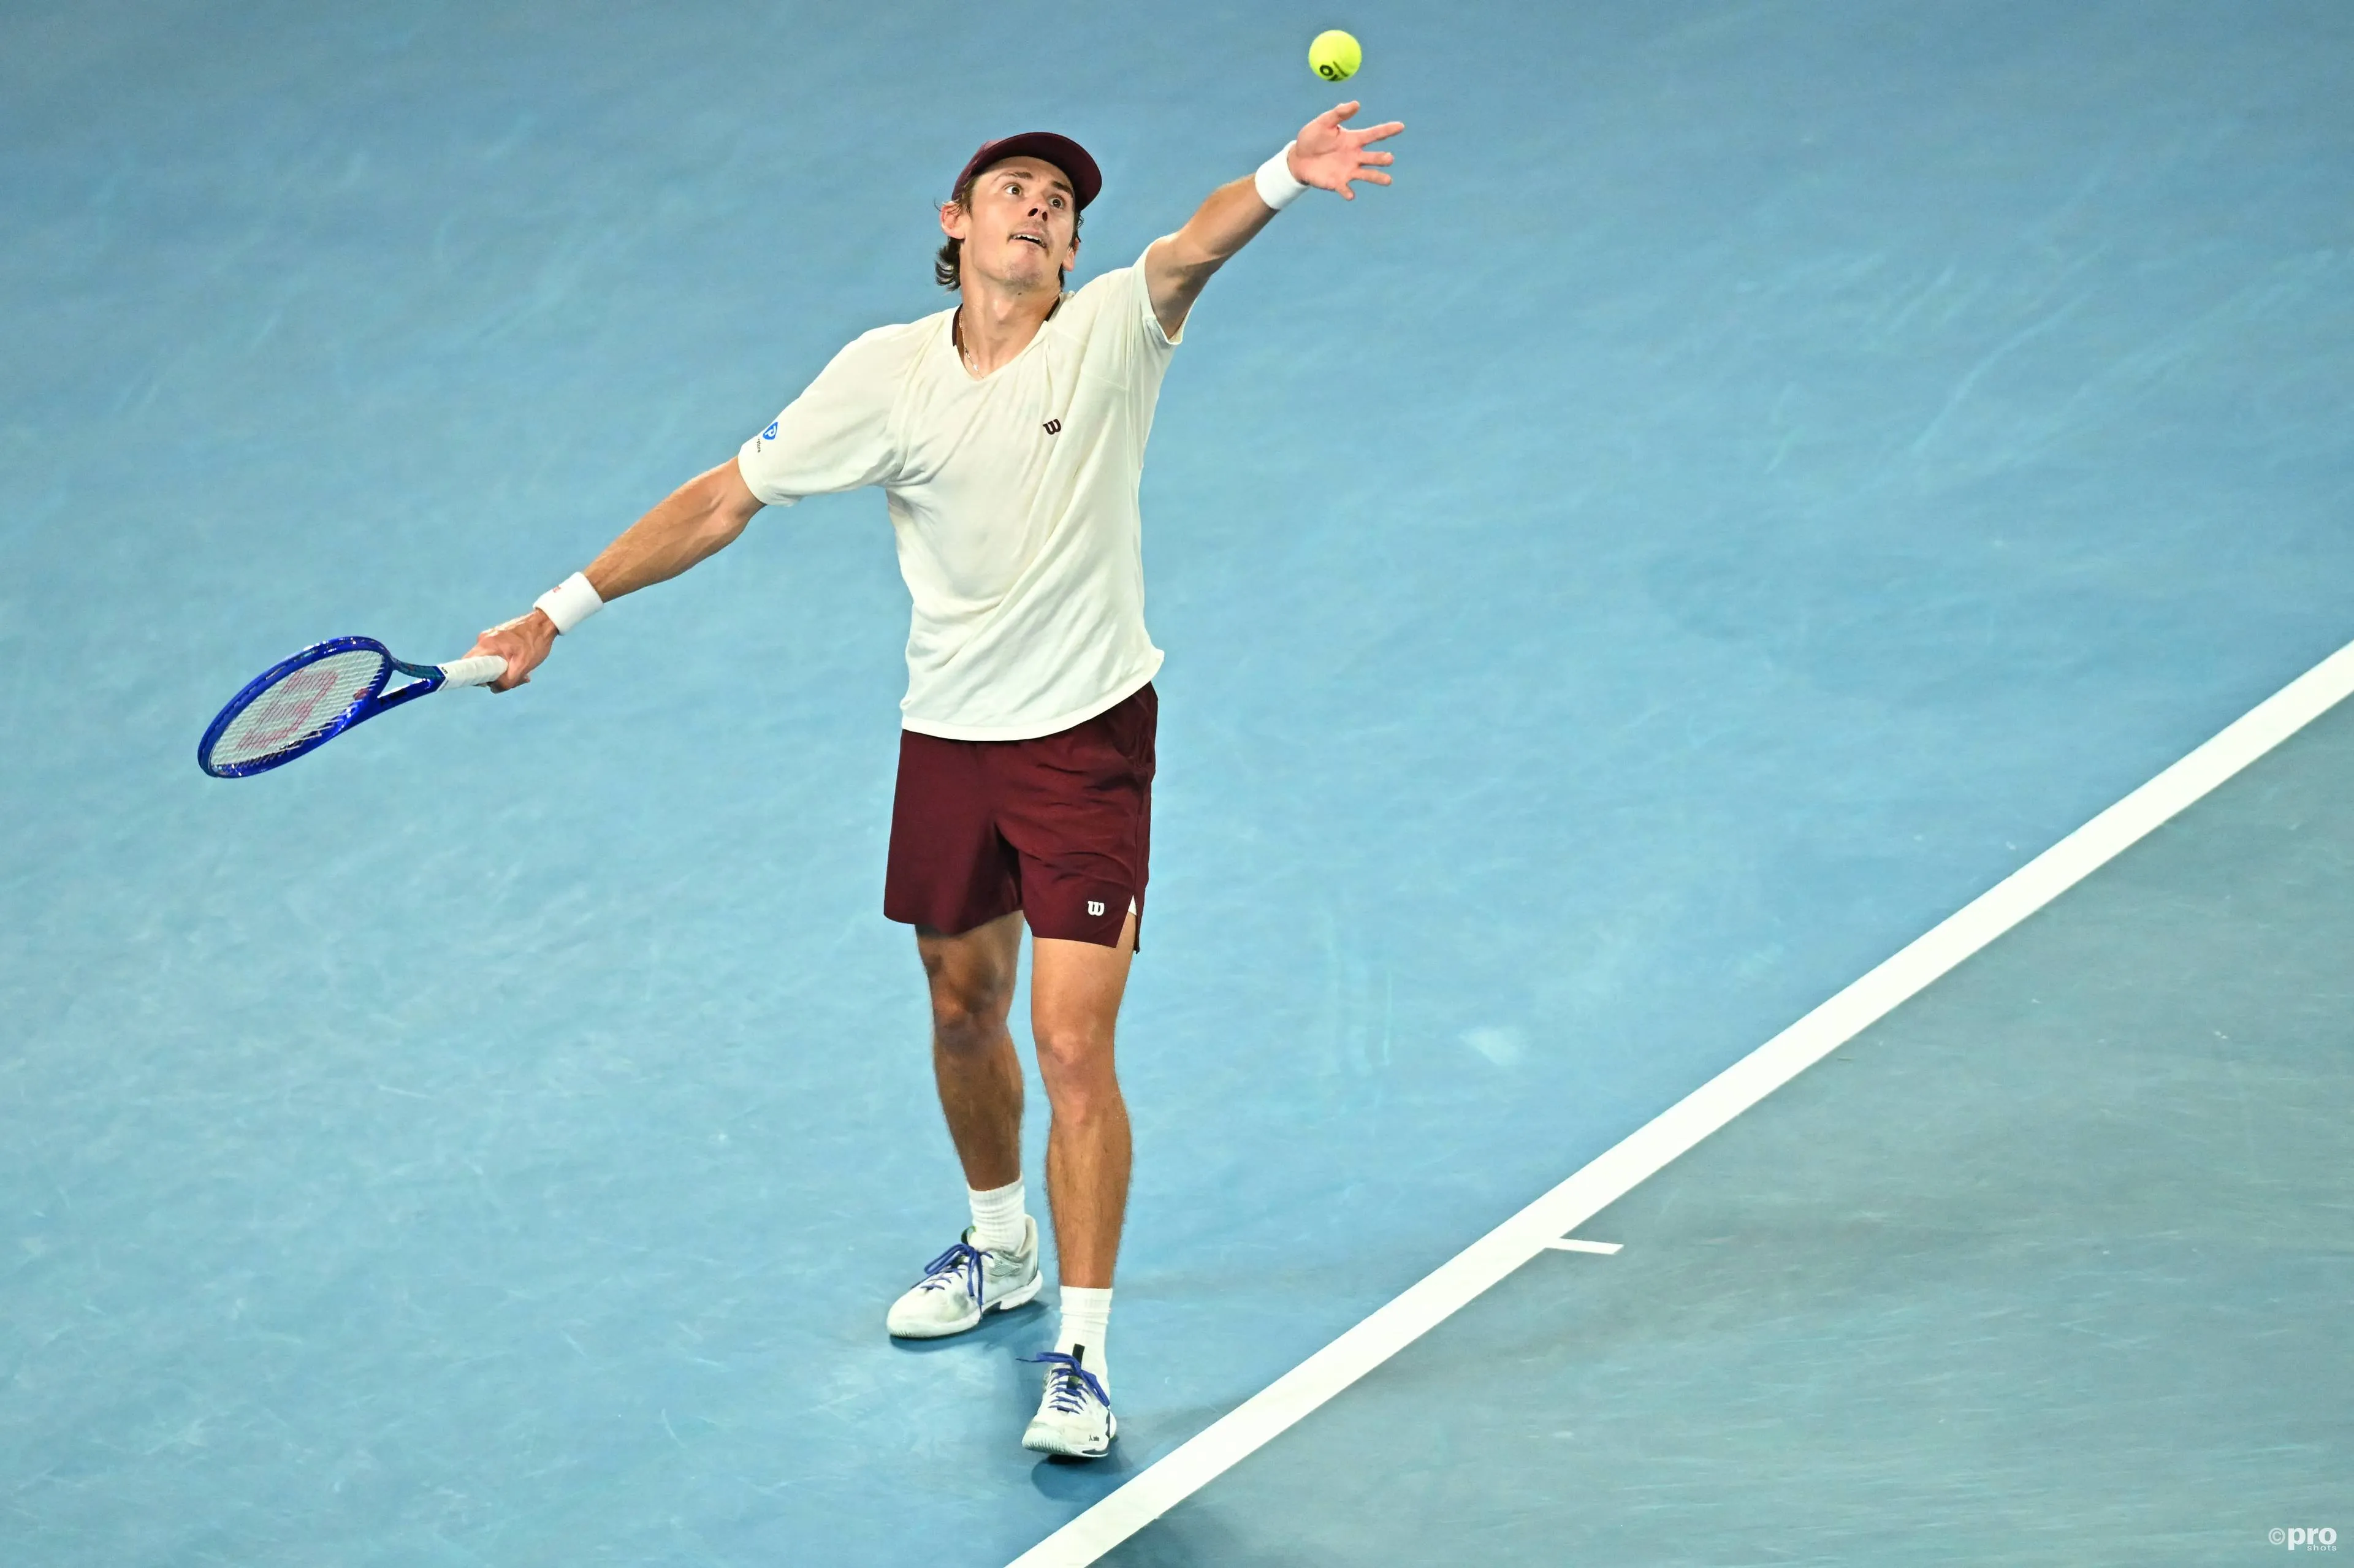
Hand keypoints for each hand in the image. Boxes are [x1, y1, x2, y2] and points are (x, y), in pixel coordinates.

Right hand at [464, 609, 556, 691]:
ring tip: (523, 672)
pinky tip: (522, 665)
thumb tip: (493, 688)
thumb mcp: (523, 666)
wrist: (545, 623)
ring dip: (505, 671)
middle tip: (514, 679)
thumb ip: (507, 681)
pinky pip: (496, 656)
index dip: (473, 677)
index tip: (488, 682)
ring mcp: (490, 638)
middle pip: (480, 666)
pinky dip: (507, 663)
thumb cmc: (535, 642)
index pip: (467, 664)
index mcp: (487, 644)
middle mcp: (484, 639)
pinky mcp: (497, 638)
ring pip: (490, 662)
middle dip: (495, 677)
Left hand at [1288, 102, 1402, 199]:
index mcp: (1354, 139)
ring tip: (1388, 180)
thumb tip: (1356, 104)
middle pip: (1373, 157)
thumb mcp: (1324, 122)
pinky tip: (1350, 194)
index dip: (1387, 130)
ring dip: (1377, 177)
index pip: (1374, 134)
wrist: (1298, 157)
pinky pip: (1345, 188)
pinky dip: (1348, 192)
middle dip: (1382, 158)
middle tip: (1389, 158)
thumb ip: (1339, 113)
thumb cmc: (1313, 137)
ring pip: (1367, 174)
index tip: (1401, 126)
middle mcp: (1355, 156)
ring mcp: (1348, 170)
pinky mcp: (1338, 183)